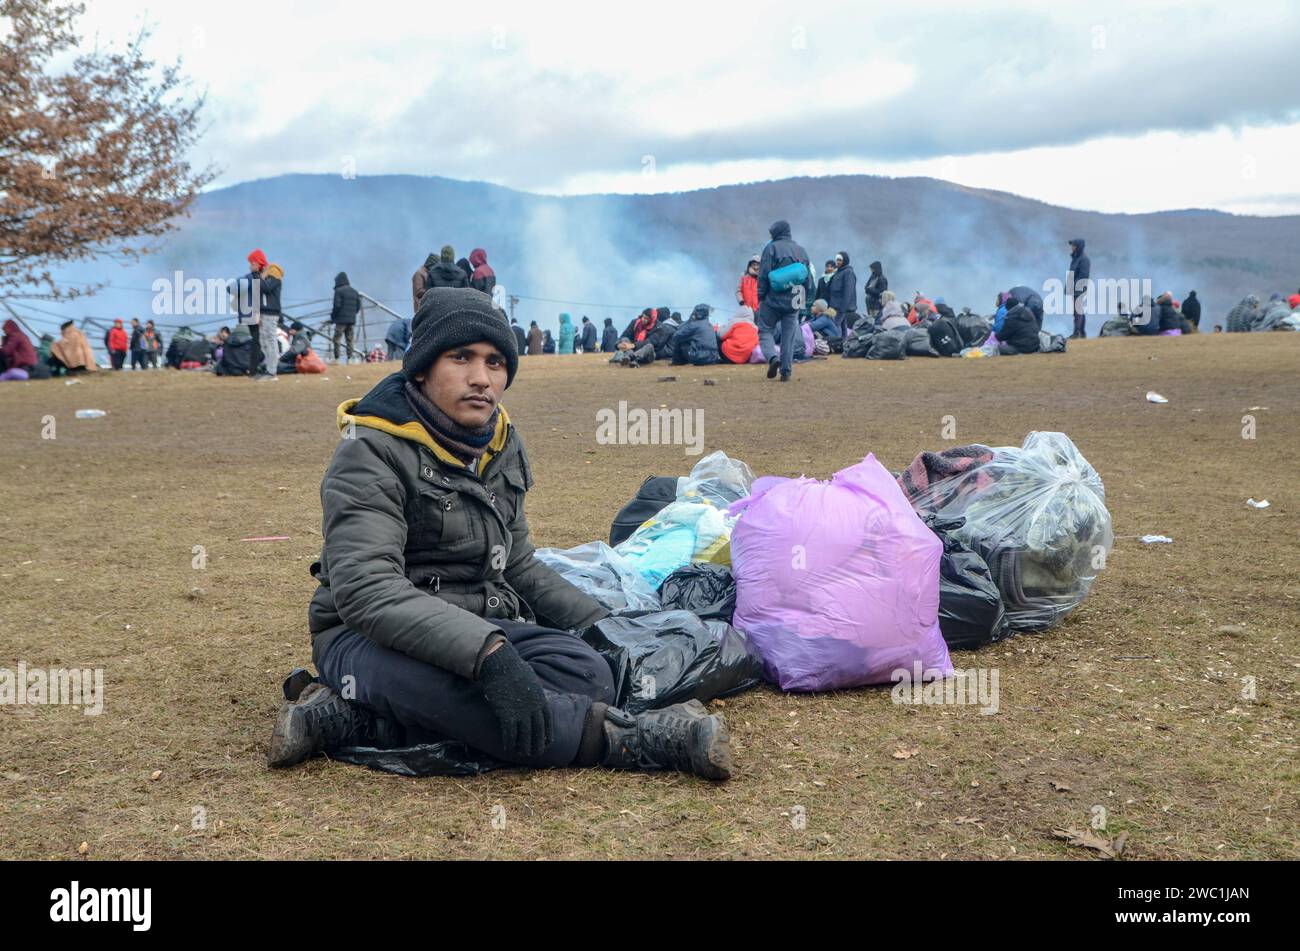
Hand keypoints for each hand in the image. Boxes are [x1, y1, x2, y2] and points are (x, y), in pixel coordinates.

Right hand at [477, 641, 552, 757]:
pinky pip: (510, 733)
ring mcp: (521, 712)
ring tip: (522, 754)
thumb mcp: (532, 680)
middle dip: (538, 744)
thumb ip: (535, 692)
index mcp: (540, 699)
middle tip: (536, 754)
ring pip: (525, 735)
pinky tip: (508, 748)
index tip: (547, 742)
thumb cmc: (514, 669)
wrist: (501, 666)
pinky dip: (510, 742)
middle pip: (538, 731)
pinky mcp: (507, 714)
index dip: (547, 733)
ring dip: (524, 747)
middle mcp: (533, 708)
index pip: (547, 721)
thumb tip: (536, 696)